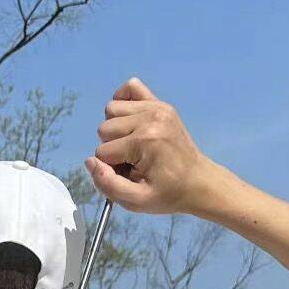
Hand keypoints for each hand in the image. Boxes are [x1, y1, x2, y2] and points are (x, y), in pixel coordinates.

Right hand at [87, 78, 230, 216]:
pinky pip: (131, 87)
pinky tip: (132, 121)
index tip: (131, 175)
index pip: (103, 152)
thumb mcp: (136, 201)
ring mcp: (156, 107)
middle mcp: (149, 119)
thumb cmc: (168, 194)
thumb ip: (107, 184)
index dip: (112, 168)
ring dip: (116, 128)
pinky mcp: (160, 103)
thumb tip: (90, 161)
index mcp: (144, 142)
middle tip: (133, 162)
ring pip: (112, 109)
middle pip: (104, 128)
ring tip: (134, 144)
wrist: (199, 182)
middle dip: (113, 148)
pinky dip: (124, 101)